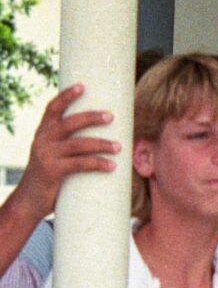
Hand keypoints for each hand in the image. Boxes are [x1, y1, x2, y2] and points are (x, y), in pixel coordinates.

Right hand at [13, 85, 119, 215]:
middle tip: (111, 115)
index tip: (82, 86)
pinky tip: (112, 166)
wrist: (28, 202)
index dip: (66, 96)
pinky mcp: (52, 171)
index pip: (52, 109)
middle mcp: (42, 140)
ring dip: (102, 144)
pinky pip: (80, 164)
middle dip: (92, 117)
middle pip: (69, 123)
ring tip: (119, 146)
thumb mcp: (51, 154)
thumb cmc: (48, 176)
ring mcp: (46, 155)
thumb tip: (98, 133)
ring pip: (79, 144)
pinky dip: (98, 163)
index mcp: (42, 133)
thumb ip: (65, 143)